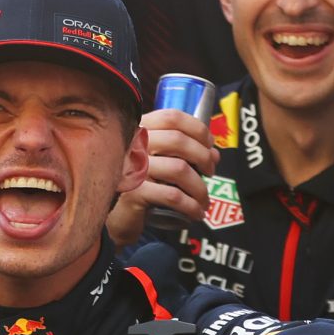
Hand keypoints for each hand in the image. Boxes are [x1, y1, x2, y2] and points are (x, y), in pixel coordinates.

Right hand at [105, 105, 216, 244]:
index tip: (210, 145)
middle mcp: (133, 144)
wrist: (120, 217)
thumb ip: (186, 153)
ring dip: (200, 187)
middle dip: (203, 157)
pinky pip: (172, 195)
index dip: (197, 129)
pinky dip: (190, 205)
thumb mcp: (163, 163)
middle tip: (210, 172)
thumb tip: (214, 154)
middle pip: (178, 140)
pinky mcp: (134, 192)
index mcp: (140, 130)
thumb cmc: (144, 185)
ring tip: (204, 200)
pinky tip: (196, 212)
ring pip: (179, 169)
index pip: (172, 117)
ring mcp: (131, 168)